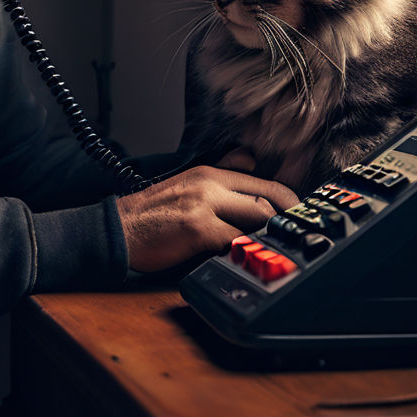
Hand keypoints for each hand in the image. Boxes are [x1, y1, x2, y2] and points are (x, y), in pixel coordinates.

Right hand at [115, 166, 298, 273]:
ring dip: (270, 234)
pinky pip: (236, 239)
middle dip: (288, 218)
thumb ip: (221, 173)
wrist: (117, 230)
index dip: (288, 200)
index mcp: (209, 173)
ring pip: (258, 214)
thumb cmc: (151, 215)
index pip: (263, 181)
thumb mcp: (187, 184)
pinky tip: (250, 258)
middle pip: (268, 195)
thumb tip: (250, 158)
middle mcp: (210, 183)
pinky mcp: (197, 228)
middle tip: (296, 237)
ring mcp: (204, 204)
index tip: (299, 217)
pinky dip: (248, 249)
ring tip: (276, 249)